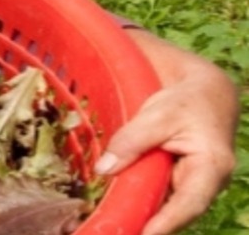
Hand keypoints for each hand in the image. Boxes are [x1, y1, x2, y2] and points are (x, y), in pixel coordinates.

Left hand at [95, 28, 239, 234]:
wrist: (205, 94)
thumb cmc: (185, 102)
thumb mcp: (157, 115)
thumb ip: (130, 142)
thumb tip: (103, 170)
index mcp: (211, 166)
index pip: (189, 203)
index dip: (166, 222)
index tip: (145, 234)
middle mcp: (208, 183)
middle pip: (175, 210)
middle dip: (148, 222)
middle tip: (118, 229)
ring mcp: (195, 185)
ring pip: (166, 204)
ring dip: (142, 212)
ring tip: (115, 223)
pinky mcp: (182, 183)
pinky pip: (162, 196)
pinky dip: (142, 199)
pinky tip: (119, 205)